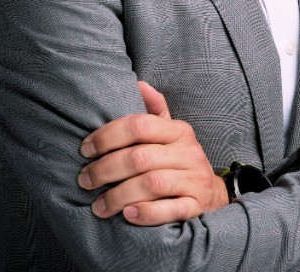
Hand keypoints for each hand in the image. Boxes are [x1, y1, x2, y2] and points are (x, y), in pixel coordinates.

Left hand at [77, 81, 228, 224]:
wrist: (214, 193)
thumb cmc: (180, 159)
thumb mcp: (171, 132)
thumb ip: (155, 109)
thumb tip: (138, 84)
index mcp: (178, 130)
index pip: (139, 125)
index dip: (108, 136)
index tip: (86, 149)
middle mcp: (188, 152)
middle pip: (141, 157)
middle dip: (106, 169)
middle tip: (85, 180)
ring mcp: (194, 179)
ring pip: (152, 184)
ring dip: (119, 196)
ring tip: (99, 205)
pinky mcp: (196, 206)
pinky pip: (170, 210)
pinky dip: (146, 213)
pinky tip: (127, 215)